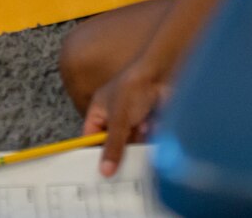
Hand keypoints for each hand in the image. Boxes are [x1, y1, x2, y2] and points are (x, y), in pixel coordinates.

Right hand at [82, 59, 170, 176]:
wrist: (161, 76)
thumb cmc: (133, 88)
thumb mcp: (119, 120)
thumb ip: (113, 146)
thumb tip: (104, 170)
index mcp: (99, 110)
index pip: (90, 135)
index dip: (91, 151)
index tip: (94, 170)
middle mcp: (114, 115)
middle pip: (110, 141)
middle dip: (114, 154)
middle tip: (115, 175)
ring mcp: (131, 119)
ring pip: (128, 143)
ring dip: (132, 150)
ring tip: (133, 167)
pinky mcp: (147, 123)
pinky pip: (143, 140)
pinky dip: (145, 146)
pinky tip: (147, 153)